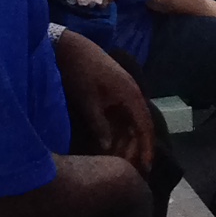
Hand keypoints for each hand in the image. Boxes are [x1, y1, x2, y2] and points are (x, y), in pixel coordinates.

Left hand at [52, 30, 153, 164]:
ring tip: (118, 160)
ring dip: (125, 140)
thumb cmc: (80, 72)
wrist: (69, 47)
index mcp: (131, 95)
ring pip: (129, 122)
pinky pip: (120, 116)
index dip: (146, 148)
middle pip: (139, 127)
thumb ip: (99, 124)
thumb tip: (107, 148)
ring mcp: (122, 94)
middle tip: (130, 169)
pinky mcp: (112, 93)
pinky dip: (117, 131)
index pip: (145, 126)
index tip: (147, 167)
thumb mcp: (88, 100)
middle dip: (135, 148)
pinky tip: (109, 143)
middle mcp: (132, 95)